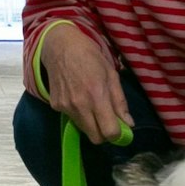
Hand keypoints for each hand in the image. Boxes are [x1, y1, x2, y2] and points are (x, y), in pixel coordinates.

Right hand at [41, 26, 130, 144]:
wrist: (61, 47)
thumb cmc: (91, 57)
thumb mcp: (112, 75)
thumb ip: (120, 102)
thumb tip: (129, 124)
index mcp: (97, 96)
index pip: (109, 132)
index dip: (117, 134)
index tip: (120, 127)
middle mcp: (80, 105)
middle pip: (95, 138)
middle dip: (104, 133)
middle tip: (106, 120)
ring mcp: (65, 107)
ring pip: (83, 129)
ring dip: (90, 123)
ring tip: (90, 104)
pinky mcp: (55, 106)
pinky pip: (71, 119)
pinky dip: (77, 114)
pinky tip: (77, 97)